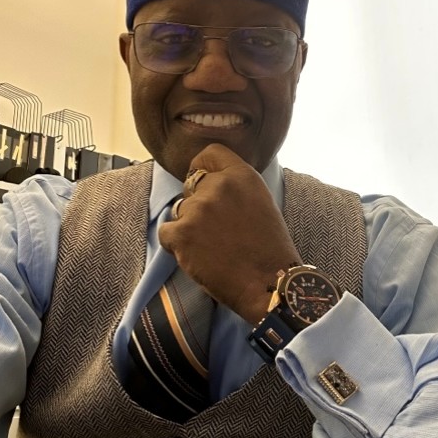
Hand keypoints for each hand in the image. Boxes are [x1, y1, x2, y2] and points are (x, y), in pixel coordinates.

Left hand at [159, 143, 301, 323]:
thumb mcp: (261, 202)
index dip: (201, 168)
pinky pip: (167, 233)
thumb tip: (211, 183)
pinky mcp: (182, 234)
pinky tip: (199, 257)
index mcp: (241, 175)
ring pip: (180, 211)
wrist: (271, 284)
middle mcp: (218, 186)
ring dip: (189, 227)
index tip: (202, 183)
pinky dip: (177, 246)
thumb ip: (236, 187)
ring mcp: (198, 209)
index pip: (209, 153)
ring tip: (212, 247)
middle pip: (192, 186)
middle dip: (198, 205)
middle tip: (215, 230)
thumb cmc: (270, 249)